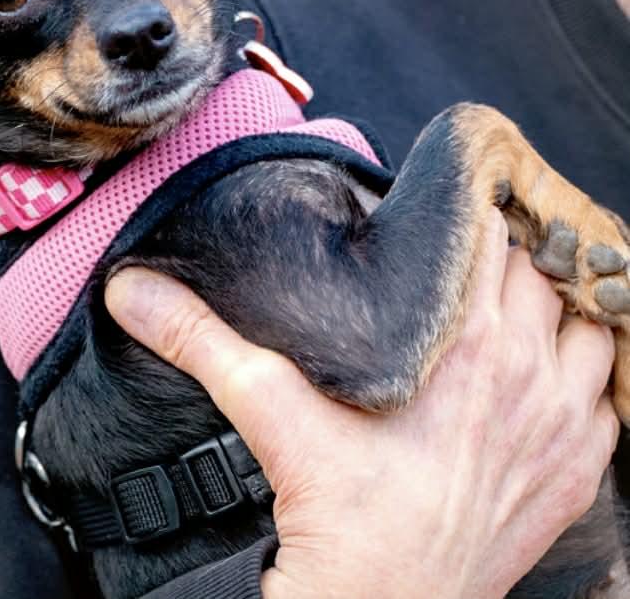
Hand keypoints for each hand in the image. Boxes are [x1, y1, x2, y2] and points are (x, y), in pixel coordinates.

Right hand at [104, 208, 618, 598]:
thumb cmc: (342, 517)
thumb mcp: (266, 410)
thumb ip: (202, 339)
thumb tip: (136, 288)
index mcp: (463, 343)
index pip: (491, 238)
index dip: (475, 211)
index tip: (454, 200)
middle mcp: (526, 373)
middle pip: (543, 272)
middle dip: (513, 251)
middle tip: (474, 247)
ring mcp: (562, 424)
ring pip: (589, 326)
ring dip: (559, 307)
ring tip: (516, 300)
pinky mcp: (576, 471)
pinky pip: (608, 394)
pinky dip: (586, 369)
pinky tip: (548, 370)